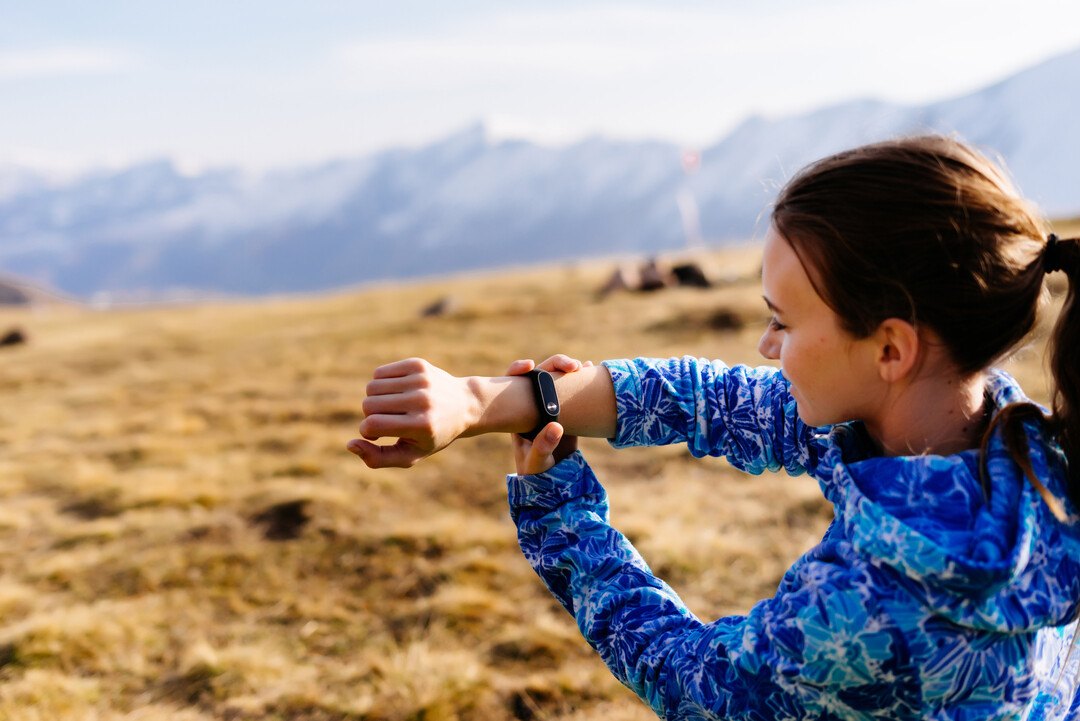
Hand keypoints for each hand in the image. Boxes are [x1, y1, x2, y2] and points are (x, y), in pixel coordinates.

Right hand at [347, 358, 475, 467]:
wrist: (464, 405)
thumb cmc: (432, 435)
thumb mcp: (410, 455)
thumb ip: (378, 458)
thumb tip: (350, 444)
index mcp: (421, 425)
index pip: (372, 424)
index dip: (368, 432)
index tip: (379, 435)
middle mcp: (422, 400)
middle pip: (368, 404)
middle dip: (371, 415)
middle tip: (389, 420)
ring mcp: (421, 380)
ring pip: (371, 387)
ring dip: (375, 399)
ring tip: (393, 407)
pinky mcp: (418, 365)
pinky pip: (380, 373)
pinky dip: (382, 384)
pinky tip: (398, 392)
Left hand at [505, 355, 587, 474]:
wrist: (551, 480)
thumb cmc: (536, 472)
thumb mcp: (537, 460)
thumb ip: (543, 446)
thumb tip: (556, 426)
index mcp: (517, 412)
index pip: (512, 383)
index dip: (518, 369)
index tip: (530, 366)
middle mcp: (533, 404)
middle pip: (539, 375)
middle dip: (554, 364)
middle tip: (572, 366)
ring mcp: (550, 406)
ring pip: (557, 379)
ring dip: (569, 369)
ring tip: (585, 365)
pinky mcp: (567, 412)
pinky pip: (572, 390)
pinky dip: (581, 379)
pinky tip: (592, 370)